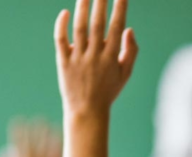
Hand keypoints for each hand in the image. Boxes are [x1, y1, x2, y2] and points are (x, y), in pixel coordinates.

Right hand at [0, 118, 62, 156]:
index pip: (19, 144)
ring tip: (54, 126)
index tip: (18, 120)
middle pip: (35, 145)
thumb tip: (8, 151)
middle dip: (36, 131)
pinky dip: (59, 151)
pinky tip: (61, 143)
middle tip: (39, 119)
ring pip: (49, 151)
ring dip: (50, 138)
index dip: (18, 131)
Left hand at [54, 0, 138, 122]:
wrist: (87, 111)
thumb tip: (129, 28)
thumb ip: (131, 51)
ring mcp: (78, 59)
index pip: (116, 28)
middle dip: (100, 3)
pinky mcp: (64, 62)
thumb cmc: (108, 91)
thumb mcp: (125, 74)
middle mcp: (95, 56)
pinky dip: (62, 26)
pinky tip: (64, 12)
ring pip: (80, 28)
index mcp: (112, 58)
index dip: (119, 9)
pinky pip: (61, 40)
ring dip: (82, 8)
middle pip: (98, 24)